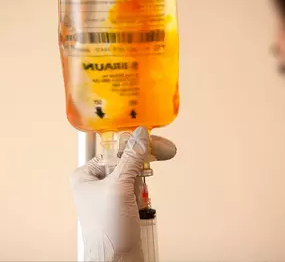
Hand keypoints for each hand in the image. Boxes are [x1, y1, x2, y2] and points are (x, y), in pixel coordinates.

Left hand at [71, 127, 175, 261]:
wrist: (116, 261)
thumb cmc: (108, 230)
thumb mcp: (119, 187)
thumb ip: (132, 158)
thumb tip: (140, 135)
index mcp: (86, 174)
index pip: (113, 150)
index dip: (133, 144)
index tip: (152, 139)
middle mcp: (95, 181)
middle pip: (124, 160)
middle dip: (142, 162)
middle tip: (165, 151)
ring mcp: (108, 192)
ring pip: (132, 173)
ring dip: (141, 181)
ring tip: (137, 198)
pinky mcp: (119, 202)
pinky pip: (134, 187)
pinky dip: (140, 192)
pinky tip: (138, 204)